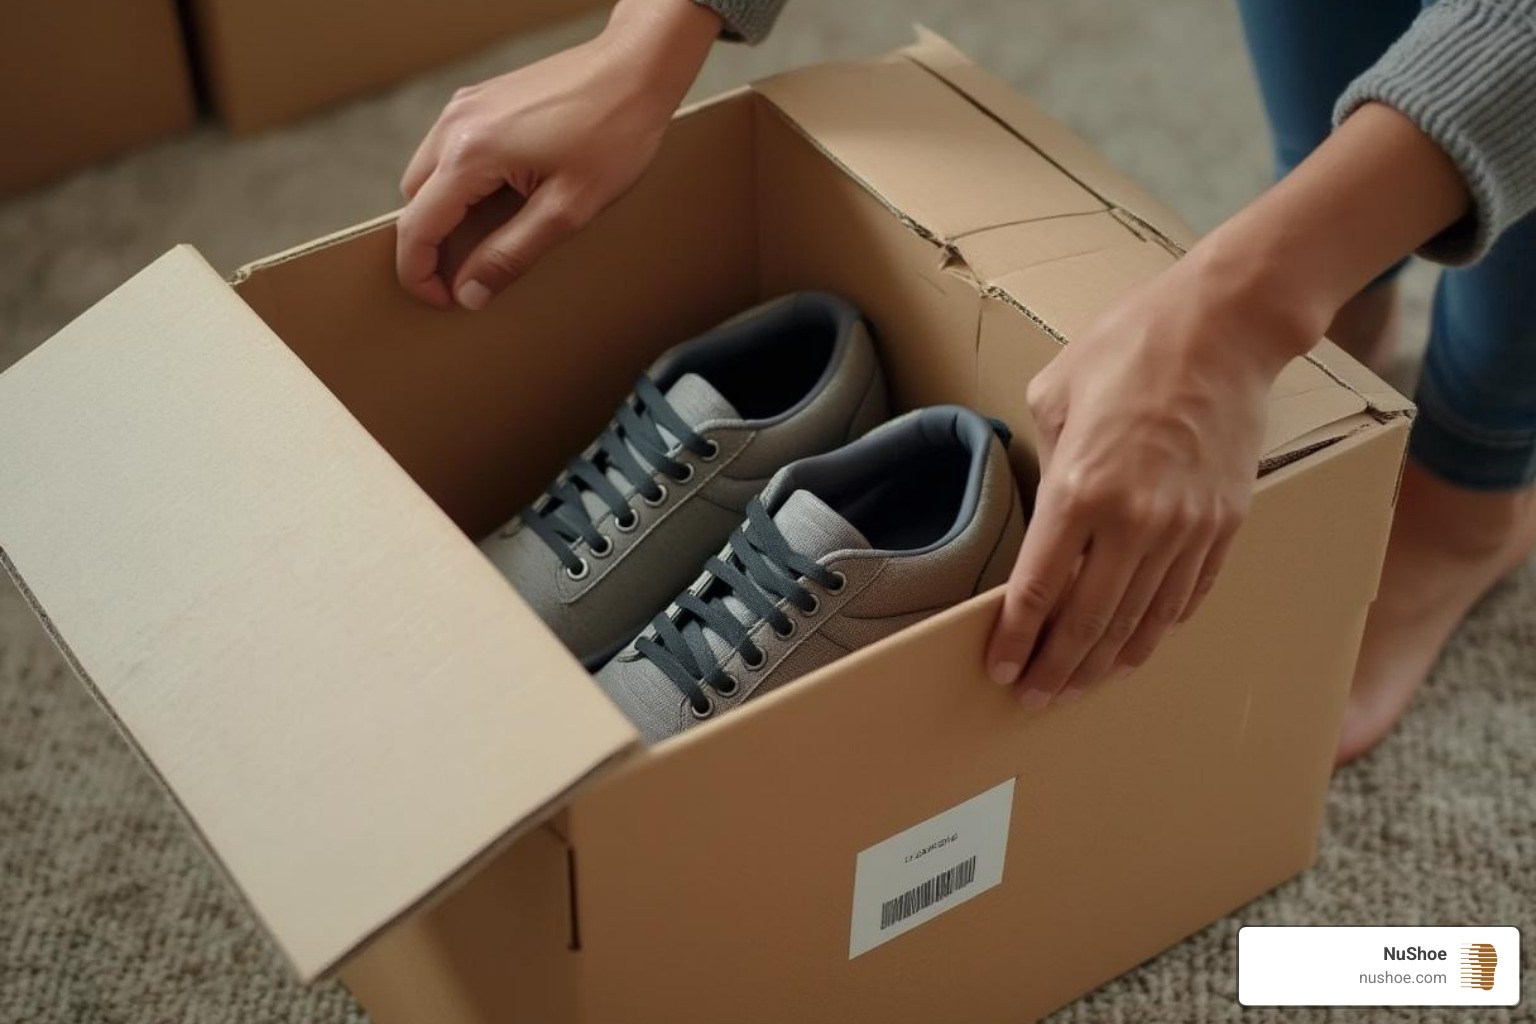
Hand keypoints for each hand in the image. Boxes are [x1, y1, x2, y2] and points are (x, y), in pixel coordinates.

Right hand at [396, 0, 720, 309]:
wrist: (635, 70)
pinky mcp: (481, 99)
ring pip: (426, 174)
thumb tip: (470, 291)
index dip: (419, 273)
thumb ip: (511, 254)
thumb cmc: (613, 135)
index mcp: (470, 153)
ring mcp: (465, 106)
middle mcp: (455, 124)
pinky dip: (457, 182)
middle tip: (463, 277)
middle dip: (428, 243)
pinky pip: (448, 149)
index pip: (416, 227)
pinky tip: (495, 198)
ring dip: (441, 212)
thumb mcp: (567, 210)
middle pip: (414, 200)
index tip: (441, 300)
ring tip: (481, 240)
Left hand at [985, 248, 1319, 706]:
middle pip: (1088, 622)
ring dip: (1104, 662)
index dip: (1016, 639)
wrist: (1224, 328)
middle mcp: (1135, 521)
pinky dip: (1155, 629)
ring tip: (1077, 685)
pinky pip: (1185, 596)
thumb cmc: (1128, 348)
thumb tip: (1045, 515)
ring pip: (1140, 622)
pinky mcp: (1224, 525)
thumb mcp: (1054, 396)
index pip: (1038, 590)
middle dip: (1056, 669)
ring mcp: (1186, 528)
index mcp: (1081, 488)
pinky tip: (1133, 646)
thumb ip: (1045, 467)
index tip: (999, 668)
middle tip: (1033, 697)